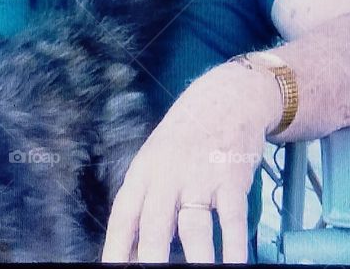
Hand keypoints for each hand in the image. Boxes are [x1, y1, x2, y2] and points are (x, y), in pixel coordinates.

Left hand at [101, 63, 280, 262]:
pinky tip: (235, 264)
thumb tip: (136, 248)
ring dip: (196, 261)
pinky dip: (234, 247)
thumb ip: (149, 203)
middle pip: (154, 224)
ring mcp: (200, 177)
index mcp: (143, 173)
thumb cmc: (186, 138)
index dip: (115, 247)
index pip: (123, 216)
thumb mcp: (156, 161)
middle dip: (151, 259)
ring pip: (194, 227)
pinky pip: (231, 220)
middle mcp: (167, 176)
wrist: (226, 98)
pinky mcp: (231, 179)